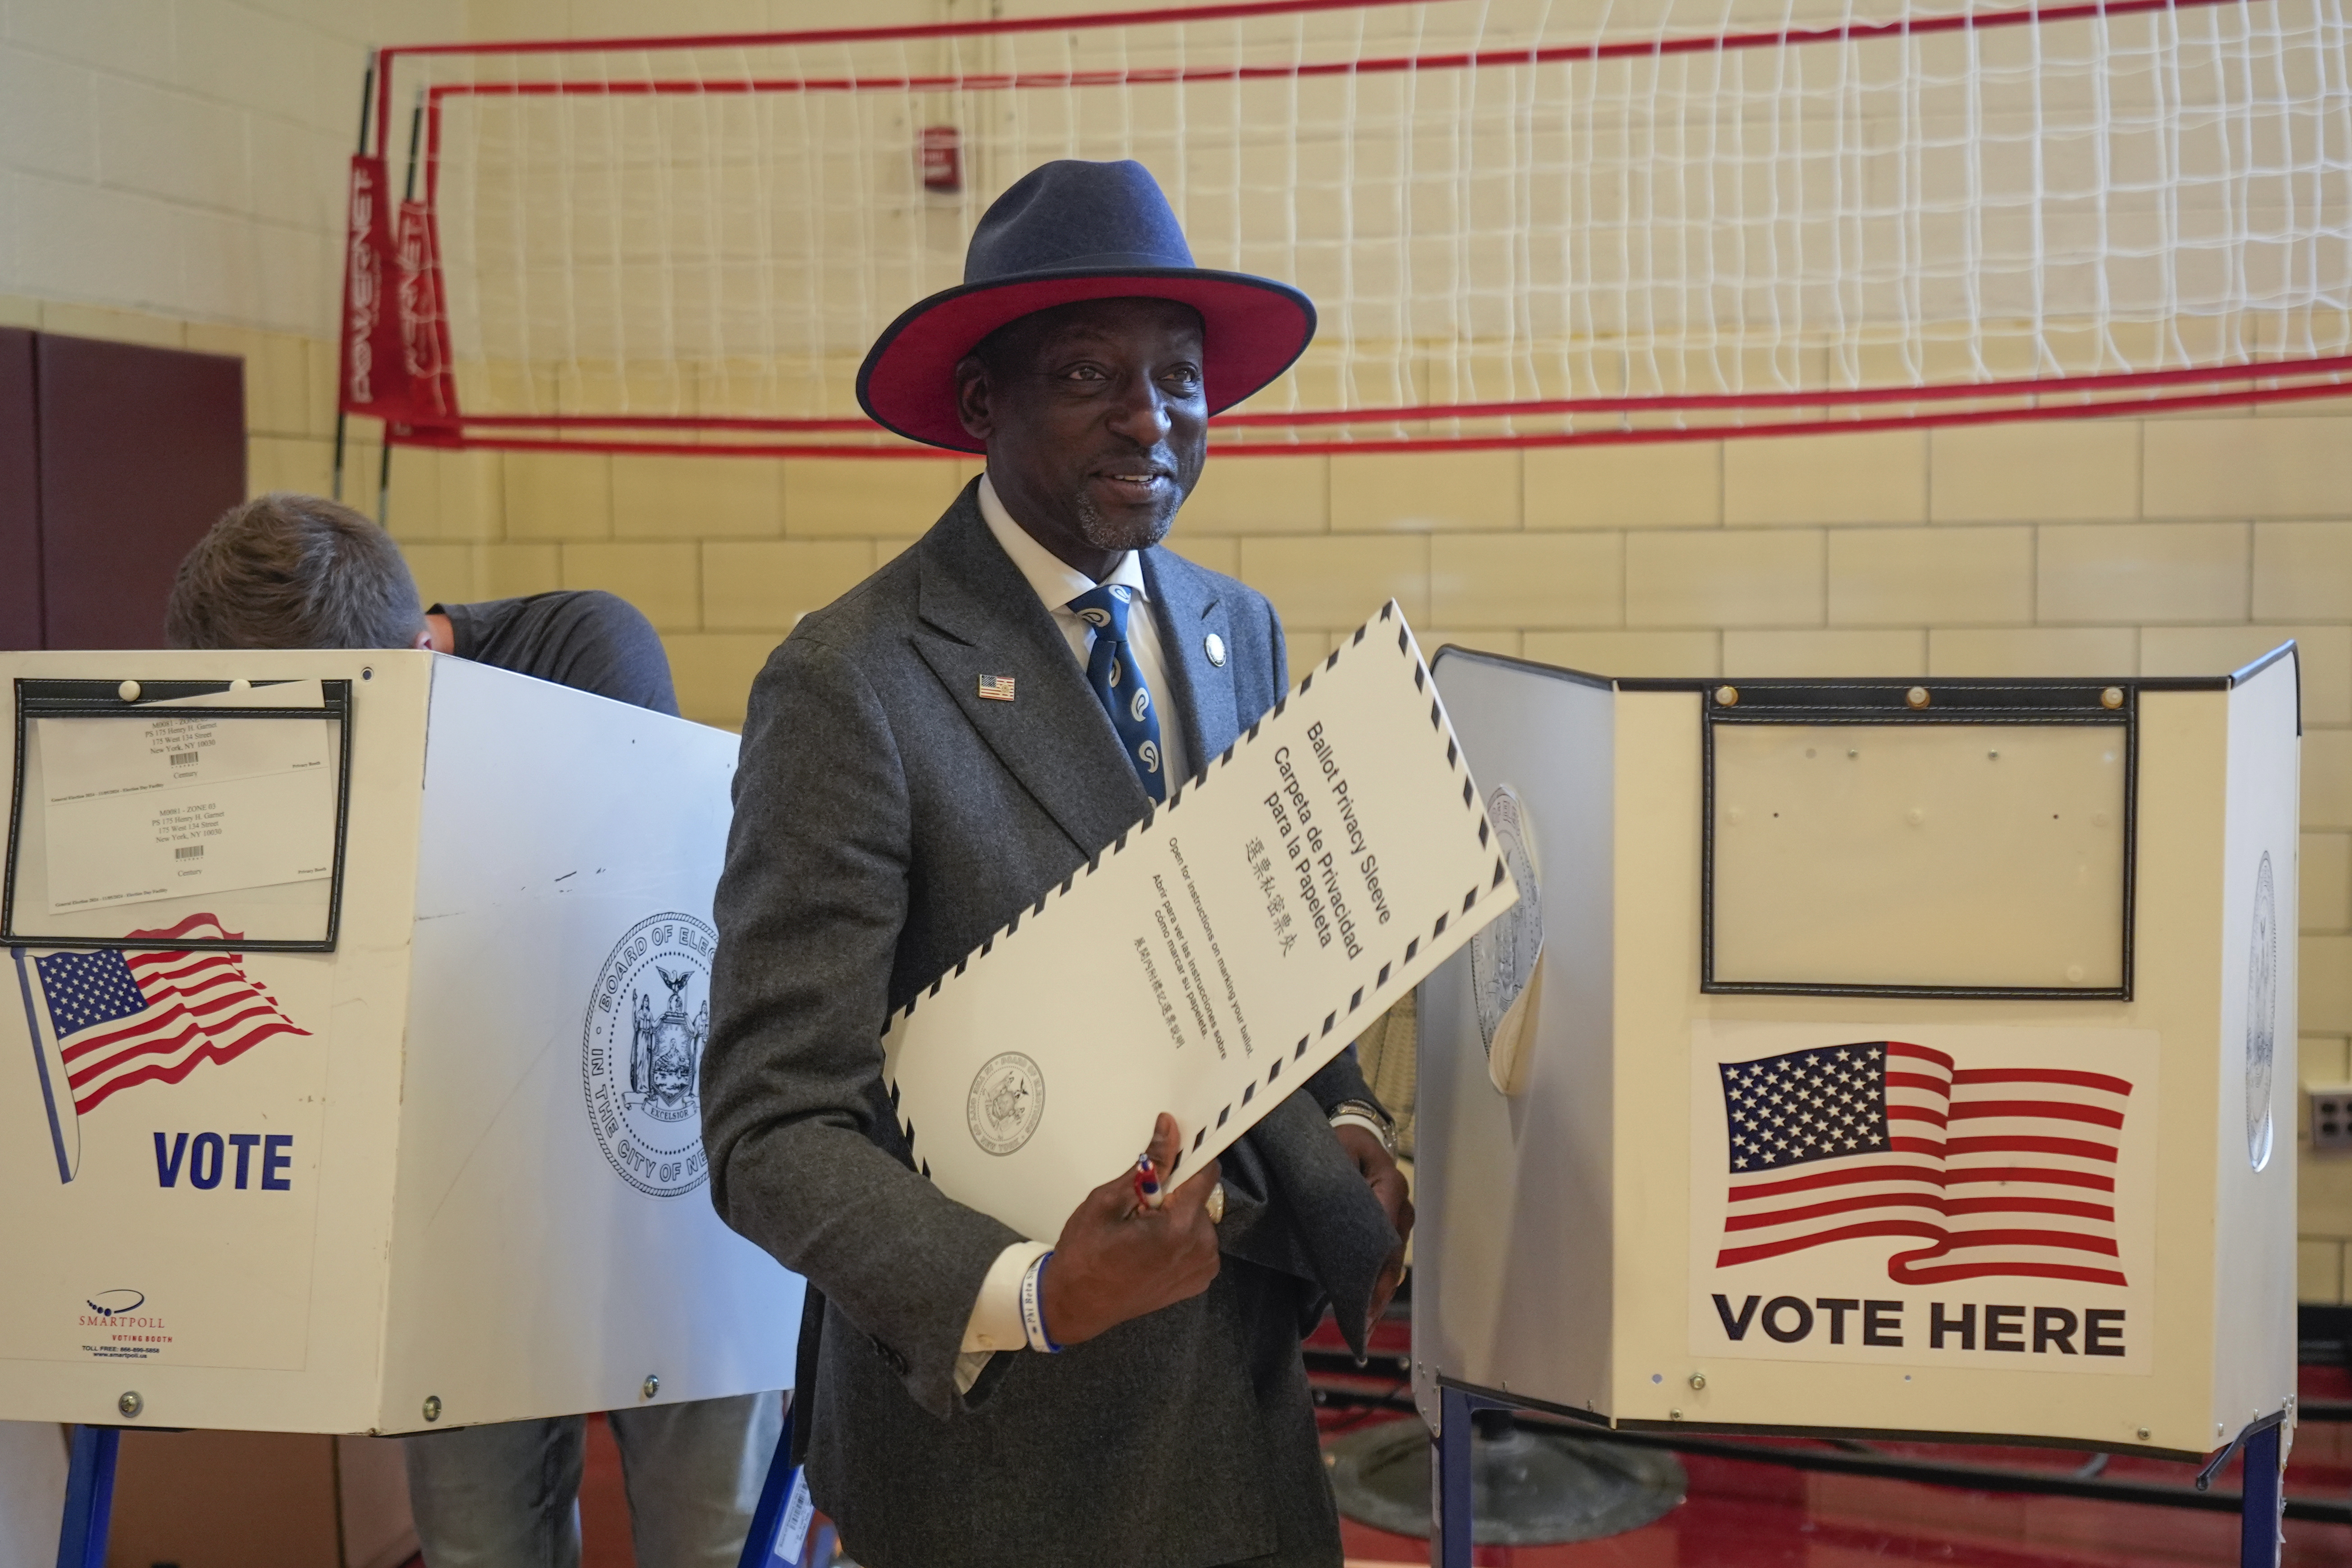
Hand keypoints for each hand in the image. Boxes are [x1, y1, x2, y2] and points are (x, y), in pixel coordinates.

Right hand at [1039, 1113, 1221, 1346]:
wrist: (1077, 1306)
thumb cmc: (1085, 1254)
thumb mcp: (1108, 1201)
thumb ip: (1149, 1164)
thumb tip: (1170, 1127)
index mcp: (1179, 1228)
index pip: (1206, 1173)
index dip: (1188, 1157)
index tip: (1170, 1153)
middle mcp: (1201, 1248)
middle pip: (1200, 1196)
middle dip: (1174, 1192)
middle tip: (1139, 1204)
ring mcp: (1203, 1268)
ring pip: (1198, 1217)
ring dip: (1176, 1214)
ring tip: (1141, 1229)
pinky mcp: (1199, 1280)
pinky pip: (1198, 1241)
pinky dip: (1180, 1236)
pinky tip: (1152, 1246)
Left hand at [1333, 1122, 1412, 1321]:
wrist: (1351, 1132)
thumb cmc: (1338, 1141)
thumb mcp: (1335, 1153)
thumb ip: (1336, 1185)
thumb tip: (1332, 1223)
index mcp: (1389, 1183)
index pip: (1383, 1232)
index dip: (1372, 1266)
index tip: (1361, 1295)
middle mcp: (1400, 1204)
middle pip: (1391, 1254)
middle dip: (1377, 1290)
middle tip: (1362, 1322)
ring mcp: (1399, 1217)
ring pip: (1392, 1261)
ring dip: (1379, 1293)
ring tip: (1364, 1325)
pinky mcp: (1390, 1227)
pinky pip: (1387, 1259)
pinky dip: (1378, 1283)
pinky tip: (1369, 1309)